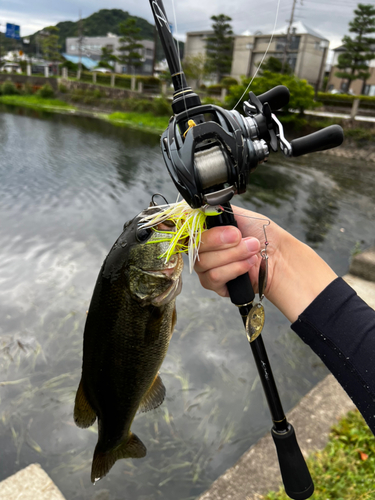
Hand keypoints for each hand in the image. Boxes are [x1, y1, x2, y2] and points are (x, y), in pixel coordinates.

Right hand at [195, 206, 337, 322]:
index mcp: (206, 231)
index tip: (231, 229)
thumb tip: (202, 206)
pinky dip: (234, 269)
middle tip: (243, 238)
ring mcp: (207, 268)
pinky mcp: (215, 285)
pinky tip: (248, 265)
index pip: (189, 230)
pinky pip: (213, 278)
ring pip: (205, 263)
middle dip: (224, 242)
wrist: (281, 257)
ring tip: (252, 251)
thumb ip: (218, 210)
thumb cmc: (264, 236)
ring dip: (233, 256)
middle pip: (196, 247)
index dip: (206, 230)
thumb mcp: (241, 215)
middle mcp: (203, 249)